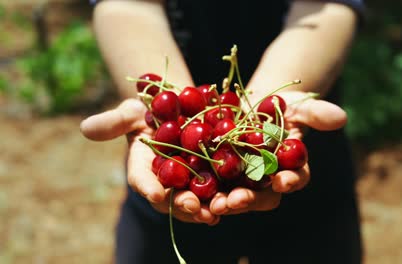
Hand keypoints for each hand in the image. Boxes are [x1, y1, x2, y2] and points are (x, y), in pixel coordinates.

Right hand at [80, 98, 219, 224]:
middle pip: (173, 198)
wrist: (178, 112)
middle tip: (192, 208)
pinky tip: (237, 201)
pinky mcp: (212, 177)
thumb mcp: (130, 113)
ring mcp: (189, 182)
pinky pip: (219, 190)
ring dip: (206, 208)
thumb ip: (113, 122)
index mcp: (144, 168)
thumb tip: (86, 128)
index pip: (142, 180)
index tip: (156, 194)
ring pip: (197, 200)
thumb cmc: (148, 112)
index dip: (148, 187)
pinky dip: (226, 196)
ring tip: (216, 212)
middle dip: (181, 204)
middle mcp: (166, 181)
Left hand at [209, 90, 346, 214]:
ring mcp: (241, 180)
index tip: (283, 181)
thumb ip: (315, 112)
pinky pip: (211, 187)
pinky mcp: (218, 175)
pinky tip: (192, 195)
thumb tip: (341, 117)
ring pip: (235, 197)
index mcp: (289, 167)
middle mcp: (266, 180)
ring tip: (215, 204)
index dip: (290, 181)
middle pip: (261, 196)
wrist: (250, 103)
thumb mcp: (296, 104)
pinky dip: (203, 193)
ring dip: (225, 203)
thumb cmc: (279, 104)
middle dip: (250, 199)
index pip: (295, 178)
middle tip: (238, 200)